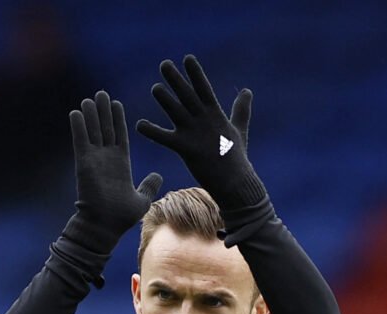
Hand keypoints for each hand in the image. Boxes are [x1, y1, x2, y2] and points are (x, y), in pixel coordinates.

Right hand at [65, 90, 162, 254]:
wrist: (105, 225)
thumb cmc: (122, 216)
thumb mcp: (142, 199)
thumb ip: (149, 185)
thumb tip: (158, 176)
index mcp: (121, 163)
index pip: (119, 135)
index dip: (118, 119)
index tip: (116, 104)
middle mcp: (106, 159)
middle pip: (105, 128)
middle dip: (103, 111)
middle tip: (102, 93)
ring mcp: (94, 160)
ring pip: (93, 131)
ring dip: (91, 114)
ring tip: (91, 98)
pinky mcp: (84, 163)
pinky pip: (80, 140)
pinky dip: (78, 126)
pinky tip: (76, 112)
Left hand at [136, 55, 264, 209]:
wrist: (235, 183)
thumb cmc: (236, 158)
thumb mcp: (239, 129)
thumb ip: (241, 110)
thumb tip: (247, 91)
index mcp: (216, 114)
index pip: (204, 88)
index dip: (195, 73)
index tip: (187, 58)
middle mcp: (204, 120)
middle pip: (187, 95)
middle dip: (176, 80)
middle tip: (164, 64)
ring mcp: (195, 134)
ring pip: (176, 112)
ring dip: (165, 100)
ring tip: (155, 88)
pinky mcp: (186, 149)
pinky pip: (165, 138)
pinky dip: (152, 132)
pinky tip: (139, 125)